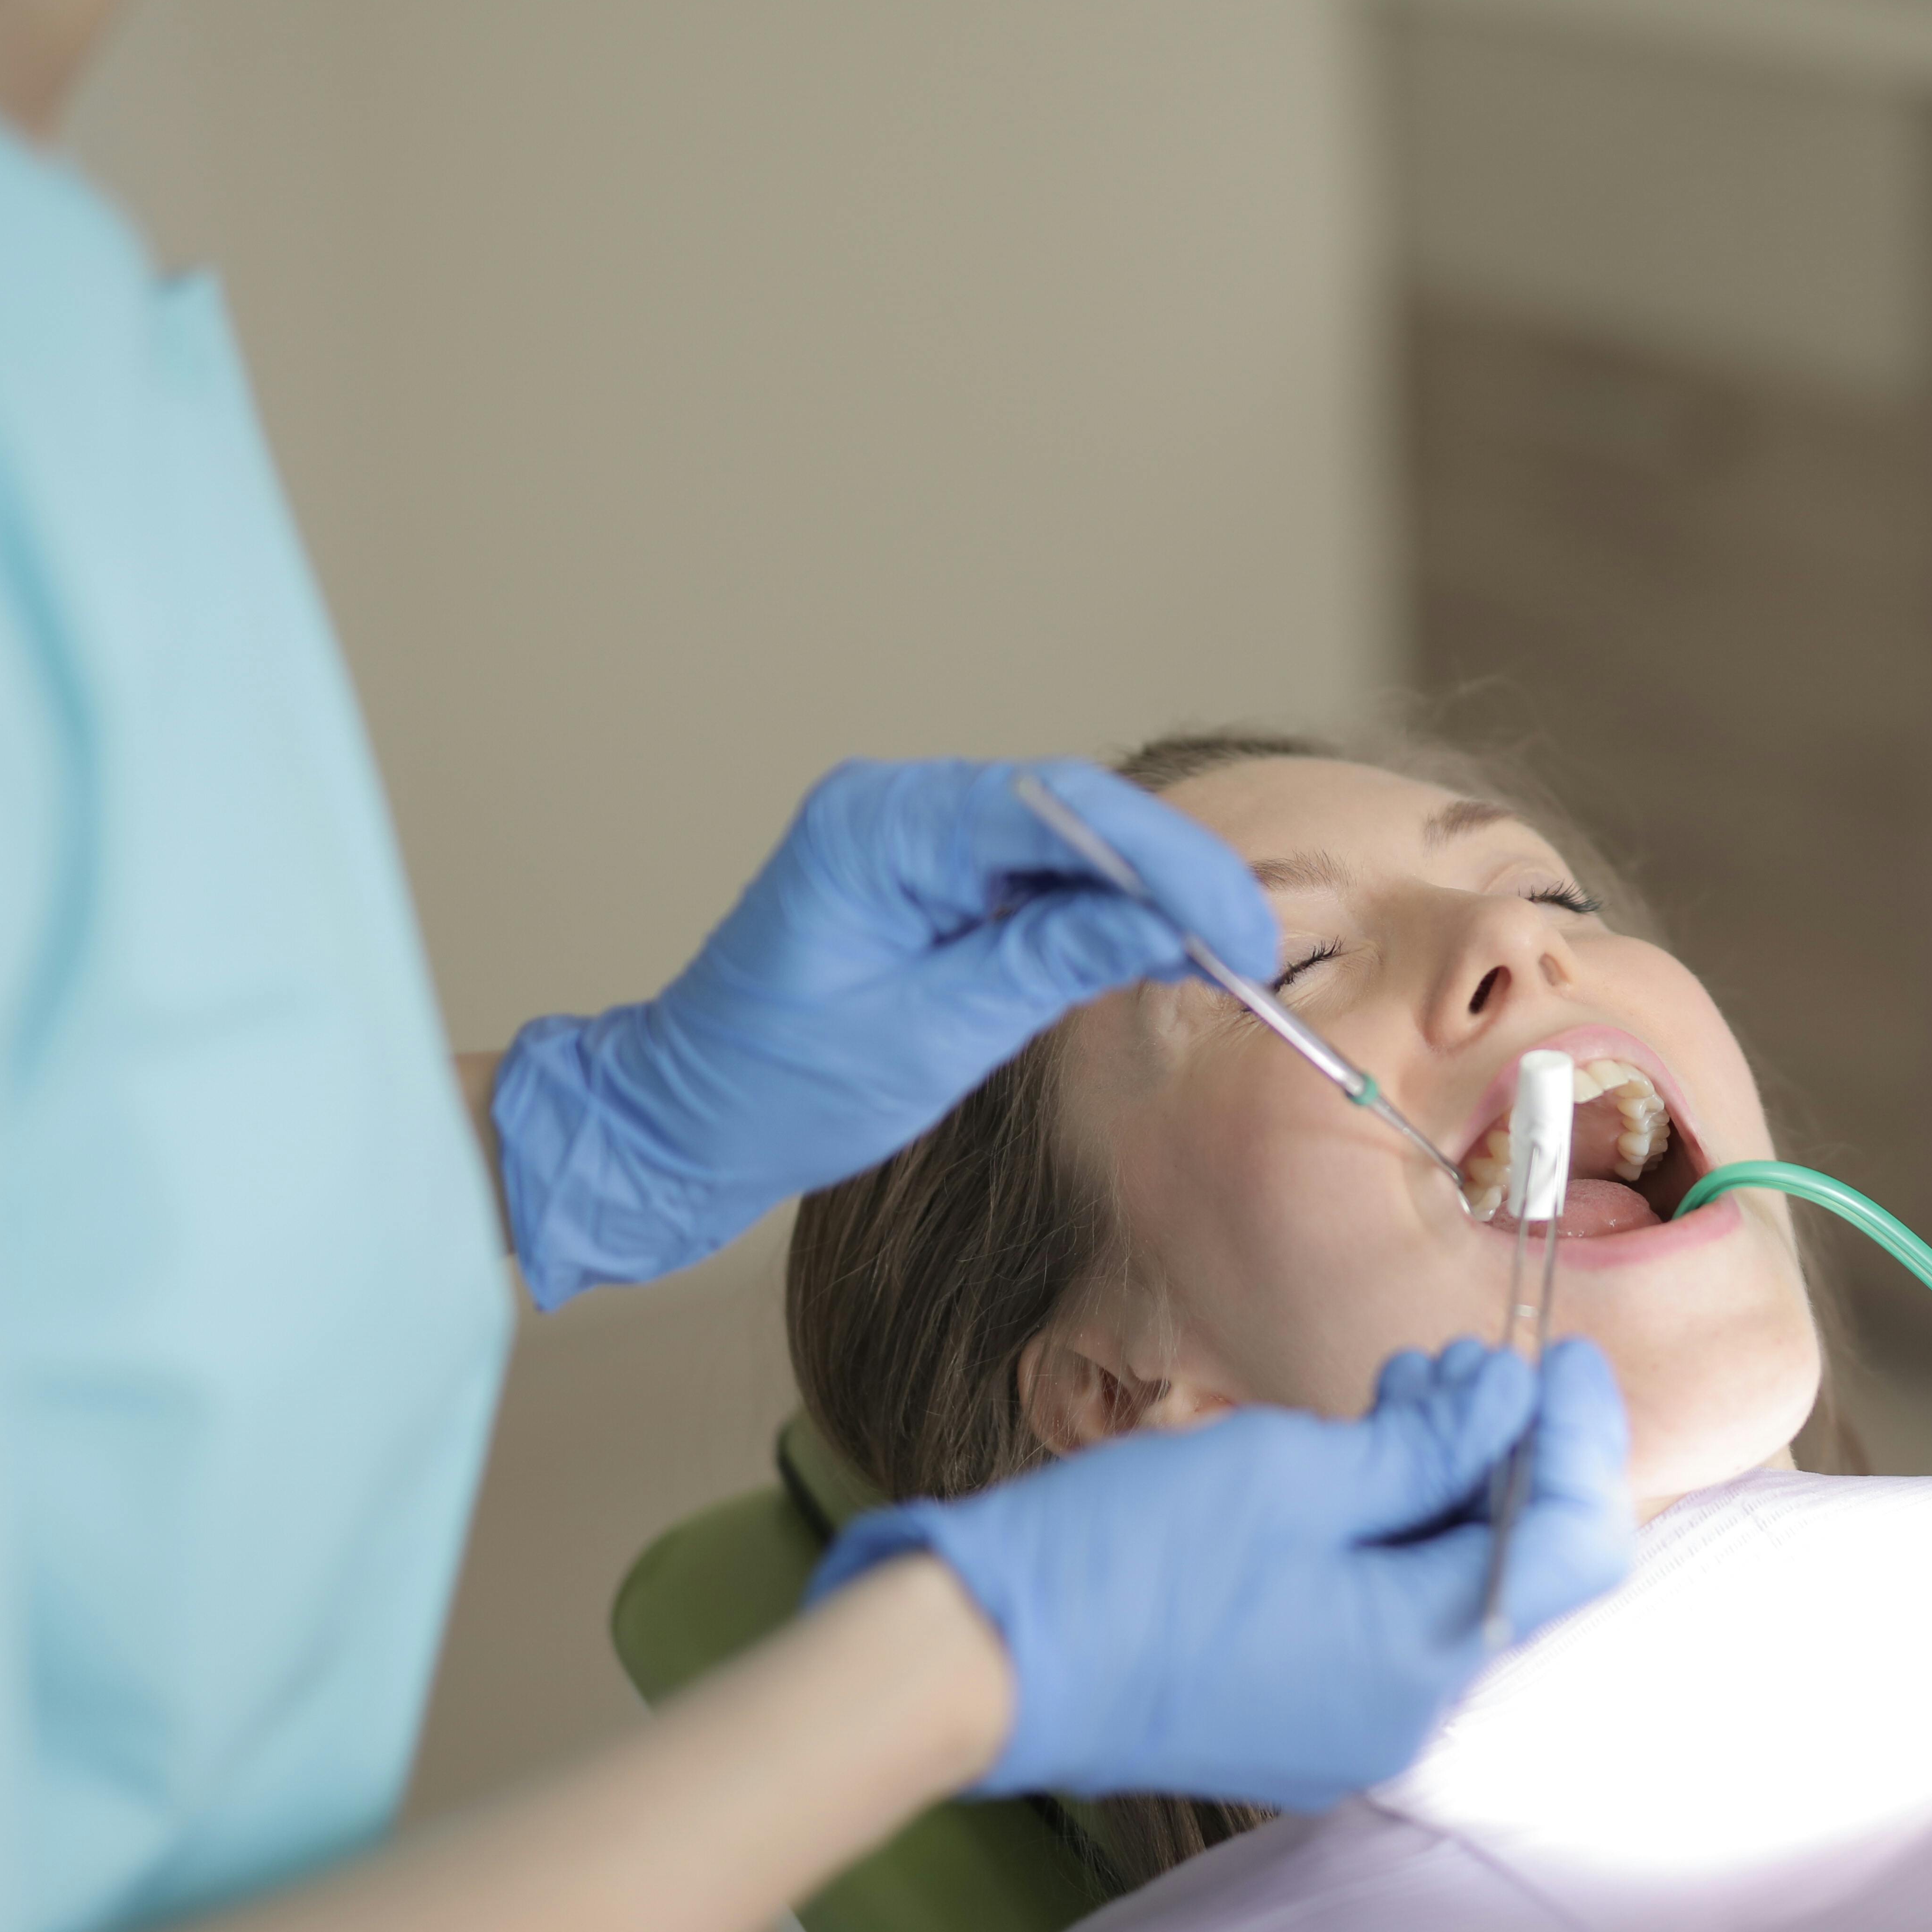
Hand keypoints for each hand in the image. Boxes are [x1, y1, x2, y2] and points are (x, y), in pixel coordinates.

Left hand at [491, 758, 1273, 1306]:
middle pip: (1073, 811)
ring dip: (1147, 894)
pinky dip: (1103, 913)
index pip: (1056, 808)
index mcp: (875, 828)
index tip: (1235, 926)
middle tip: (1250, 947)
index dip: (1164, 861)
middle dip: (1171, 874)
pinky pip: (1037, 876)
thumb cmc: (774, 1090)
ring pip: (1068, 840)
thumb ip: (1048, 964)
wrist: (681, 1123)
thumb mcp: (927, 1037)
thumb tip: (1165, 925)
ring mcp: (912, 838)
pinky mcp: (929, 879)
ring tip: (1221, 956)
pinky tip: (1158, 951)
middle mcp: (894, 808)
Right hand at [810, 1340, 1636, 1806]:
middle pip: (1512, 1567)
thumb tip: (1514, 1403)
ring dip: (1440, 1482)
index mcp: (1424, 1661)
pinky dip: (1386, 1531)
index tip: (1559, 1355)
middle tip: (1460, 1360)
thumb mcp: (1299, 1470)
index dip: (1579, 1439)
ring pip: (1443, 1585)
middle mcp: (1404, 1714)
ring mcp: (1346, 1722)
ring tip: (1399, 1390)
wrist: (983, 1658)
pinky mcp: (1292, 1709)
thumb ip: (1428, 1445)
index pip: (1573, 1547)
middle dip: (1504, 1453)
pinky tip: (1352, 1457)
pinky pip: (1381, 1615)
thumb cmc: (1132, 1559)